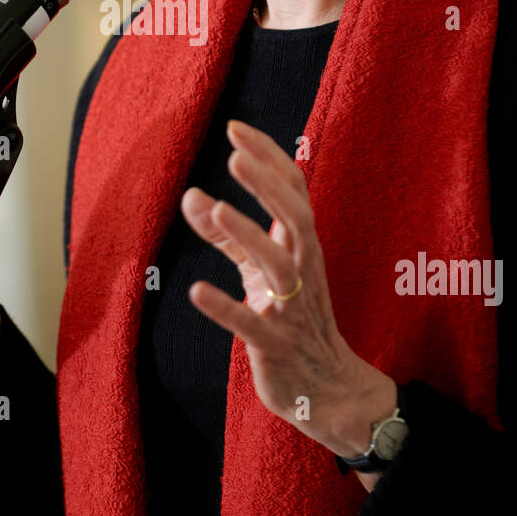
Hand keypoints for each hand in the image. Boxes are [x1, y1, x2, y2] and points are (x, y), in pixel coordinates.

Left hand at [180, 118, 395, 459]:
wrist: (326, 386)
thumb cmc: (290, 317)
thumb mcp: (258, 271)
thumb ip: (225, 234)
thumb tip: (190, 195)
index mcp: (302, 245)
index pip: (293, 190)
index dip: (268, 158)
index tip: (236, 128)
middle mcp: (303, 269)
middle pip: (295, 218)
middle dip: (267, 186)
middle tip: (235, 156)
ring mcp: (292, 308)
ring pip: (279, 266)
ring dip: (249, 237)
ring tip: (218, 210)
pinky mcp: (275, 345)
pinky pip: (252, 325)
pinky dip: (226, 308)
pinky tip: (197, 291)